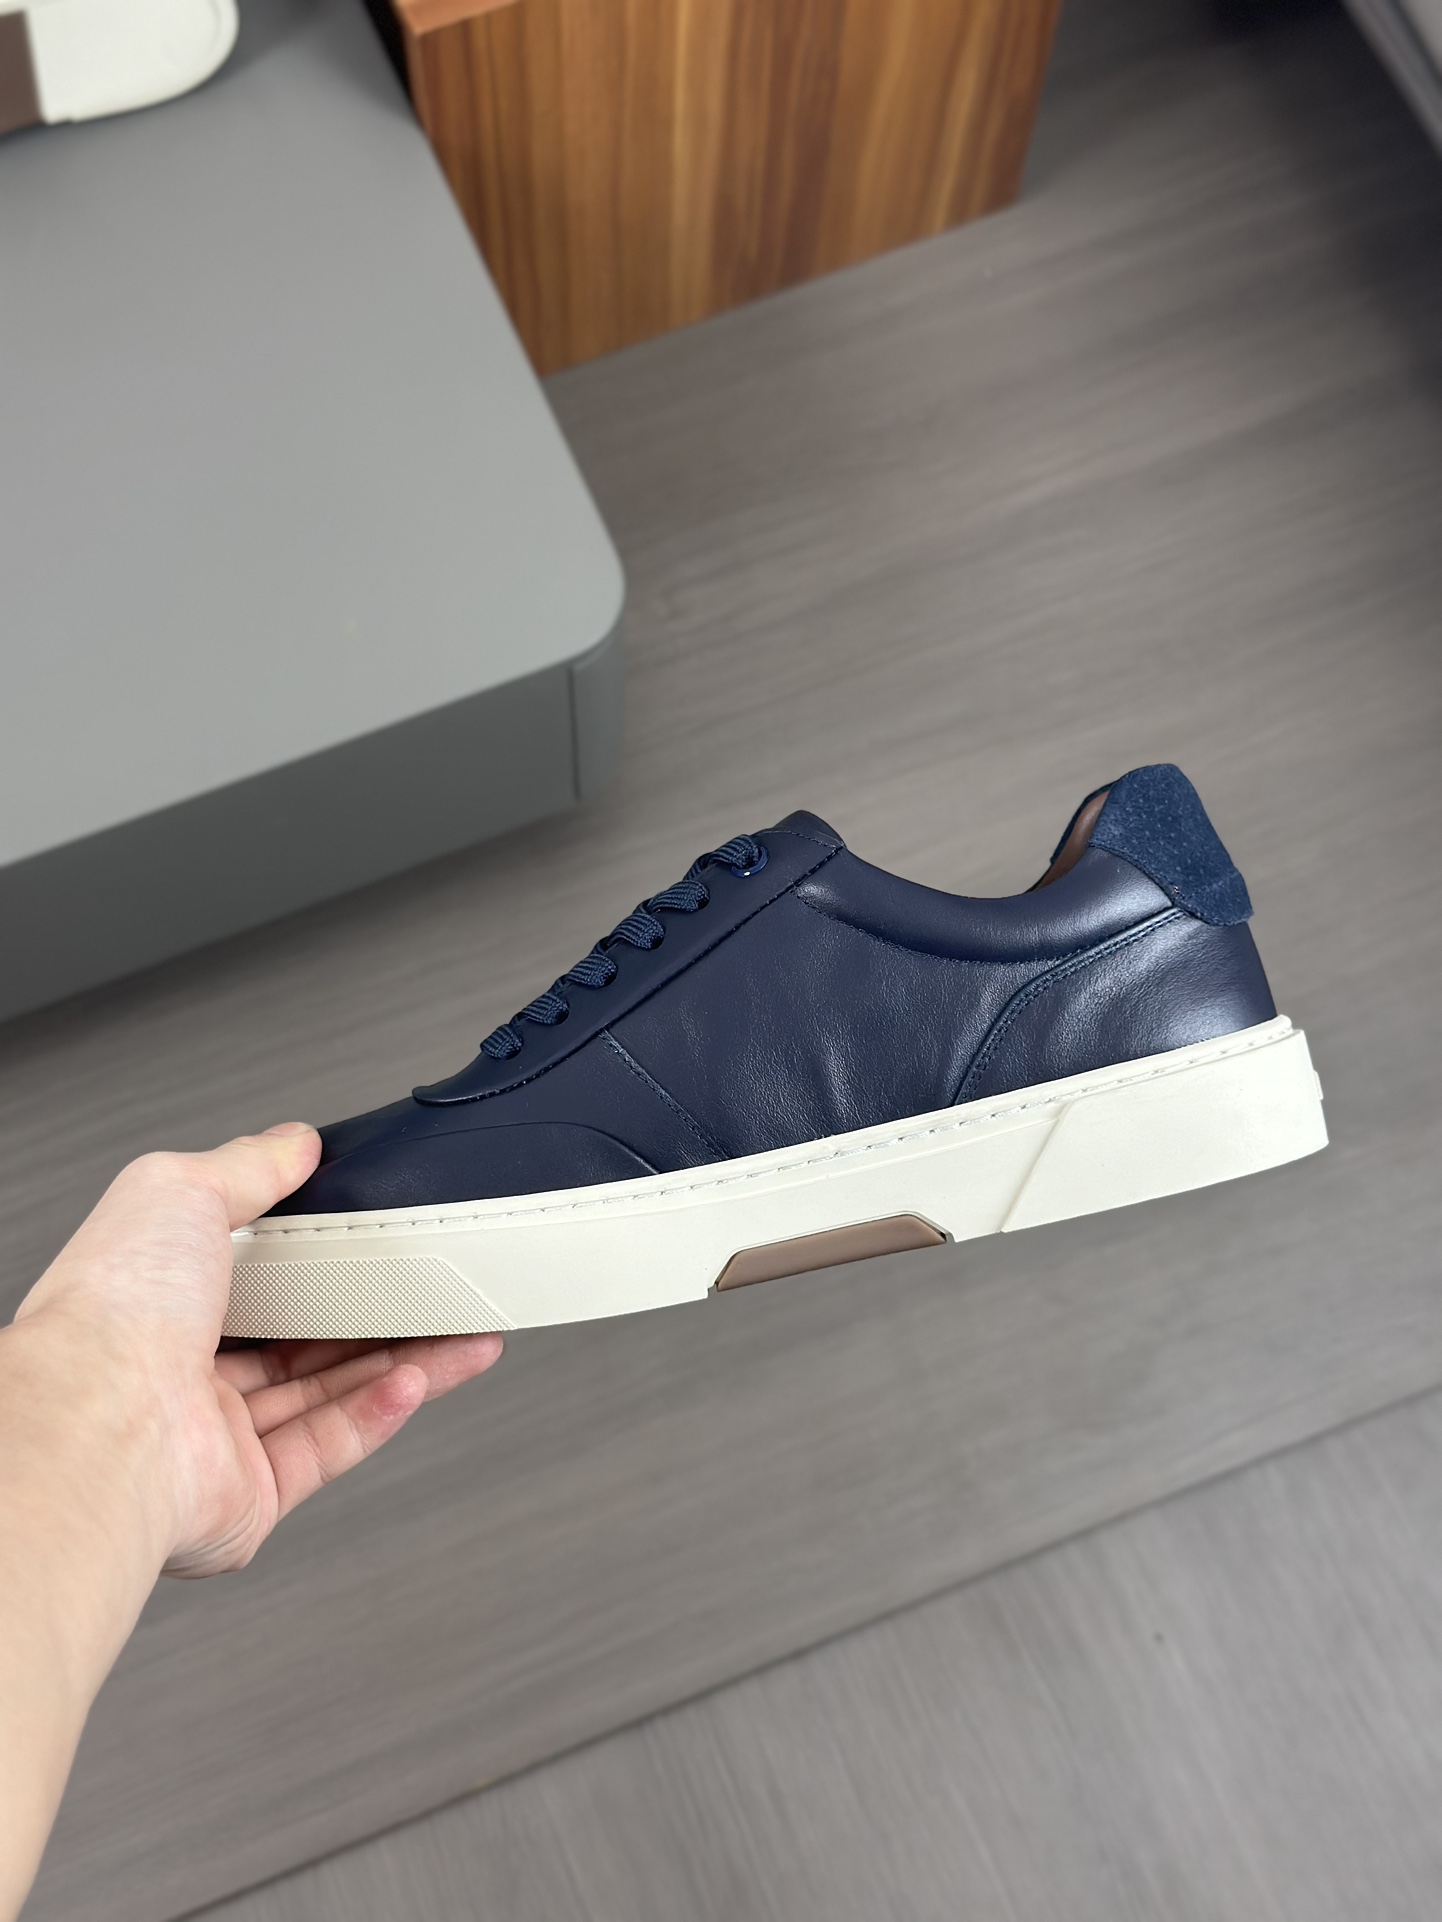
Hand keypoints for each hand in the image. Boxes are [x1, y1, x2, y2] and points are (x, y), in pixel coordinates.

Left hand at [13, 1124, 502, 1576]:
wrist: (100, 1426)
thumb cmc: (112, 1315)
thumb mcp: (179, 1189)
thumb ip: (247, 1166)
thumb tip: (293, 1142)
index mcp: (156, 1301)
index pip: (254, 1274)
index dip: (322, 1257)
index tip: (379, 1238)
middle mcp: (180, 1374)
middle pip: (305, 1340)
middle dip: (381, 1316)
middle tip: (442, 1292)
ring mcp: (215, 1439)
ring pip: (330, 1394)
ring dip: (404, 1361)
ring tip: (465, 1334)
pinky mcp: (250, 1494)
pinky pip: (331, 1445)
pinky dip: (382, 1411)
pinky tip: (421, 1377)